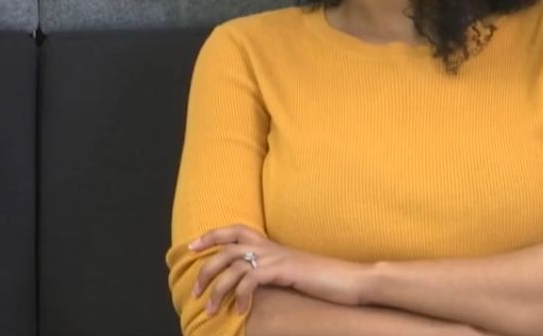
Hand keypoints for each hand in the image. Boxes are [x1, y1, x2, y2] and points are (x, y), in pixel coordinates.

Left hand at [189, 225, 369, 315]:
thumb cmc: (322, 279)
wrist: (350, 279)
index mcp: (270, 244)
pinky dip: (241, 296)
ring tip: (211, 309)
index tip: (192, 247)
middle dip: (205, 269)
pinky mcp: (283, 271)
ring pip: (233, 266)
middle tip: (195, 290)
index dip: (211, 236)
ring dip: (217, 289)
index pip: (233, 230)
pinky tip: (239, 311)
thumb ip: (270, 271)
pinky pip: (251, 280)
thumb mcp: (290, 272)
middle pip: (225, 249)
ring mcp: (275, 258)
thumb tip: (251, 281)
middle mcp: (269, 247)